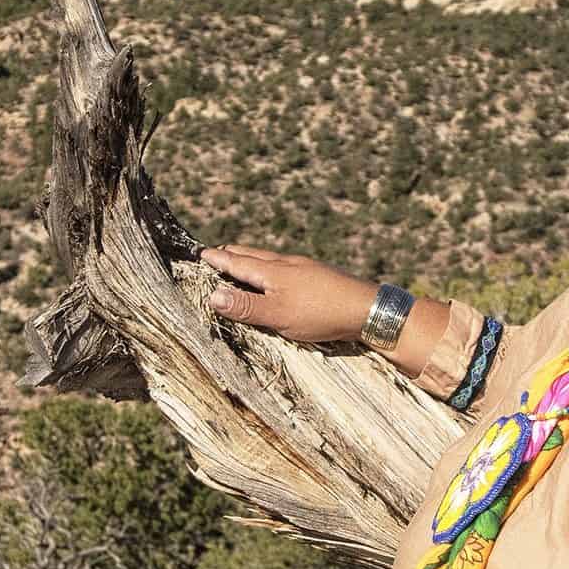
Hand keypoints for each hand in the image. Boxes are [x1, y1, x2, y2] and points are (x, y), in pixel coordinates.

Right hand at [197, 243, 378, 345]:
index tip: (201, 254)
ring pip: (271, 260)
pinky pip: (286, 267)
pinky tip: (280, 275)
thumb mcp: (278, 314)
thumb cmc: (321, 313)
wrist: (367, 308)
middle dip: (233, 255)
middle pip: (254, 256)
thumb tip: (212, 296)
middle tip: (218, 253)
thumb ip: (246, 307)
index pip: (237, 263)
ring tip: (244, 261)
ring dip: (253, 259)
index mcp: (273, 272)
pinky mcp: (319, 277)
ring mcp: (305, 269)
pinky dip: (272, 268)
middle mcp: (287, 264)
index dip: (218, 260)